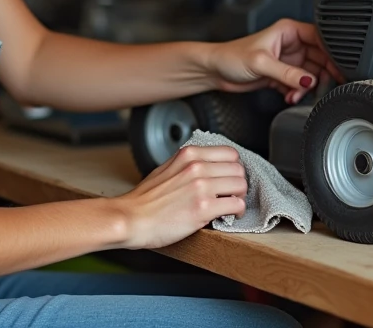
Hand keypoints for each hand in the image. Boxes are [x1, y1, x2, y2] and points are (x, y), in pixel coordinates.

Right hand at [113, 144, 247, 249]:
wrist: (131, 219)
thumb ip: (187, 164)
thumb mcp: (166, 168)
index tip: (229, 178)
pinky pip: (236, 205)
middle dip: (239, 183)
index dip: (233, 168)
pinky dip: (237, 211)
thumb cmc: (145, 200)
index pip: (230, 153)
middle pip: (239, 169)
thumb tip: (207, 167)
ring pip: (241, 185)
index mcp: (189, 154)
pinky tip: (229, 215)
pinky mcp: (203, 208)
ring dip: (240, 197)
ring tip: (231, 205)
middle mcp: (197, 167)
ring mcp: (201, 187)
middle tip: (232, 194)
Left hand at [205, 18, 345, 104]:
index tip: (338, 67)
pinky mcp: (282, 74)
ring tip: (296, 93)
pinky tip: (289, 96)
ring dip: (306, 87)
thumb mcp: (261, 63)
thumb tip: (308, 80)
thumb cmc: (231, 57)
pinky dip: (297, 92)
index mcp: (289, 31)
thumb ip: (286, 73)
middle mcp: (291, 44)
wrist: (215, 71)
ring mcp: (288, 60)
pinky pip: (299, 84)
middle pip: (320, 58)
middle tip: (320, 87)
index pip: (320, 38)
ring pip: (310, 74)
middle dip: (320, 75)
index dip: (331, 52)